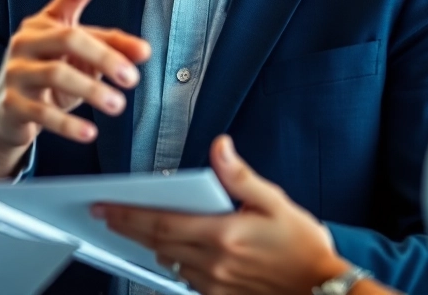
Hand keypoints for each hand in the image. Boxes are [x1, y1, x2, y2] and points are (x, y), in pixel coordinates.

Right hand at [0, 0, 150, 177]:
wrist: (6, 112)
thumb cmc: (48, 73)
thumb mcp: (77, 56)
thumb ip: (111, 45)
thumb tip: (144, 51)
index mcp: (43, 23)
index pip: (71, 2)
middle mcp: (25, 41)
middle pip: (68, 39)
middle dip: (104, 57)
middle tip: (131, 77)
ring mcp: (16, 72)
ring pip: (55, 74)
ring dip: (91, 89)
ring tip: (118, 105)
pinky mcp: (11, 104)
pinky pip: (41, 113)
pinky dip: (67, 124)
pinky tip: (90, 132)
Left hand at [94, 136, 357, 294]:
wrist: (322, 289)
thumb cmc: (303, 247)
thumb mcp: (275, 202)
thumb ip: (240, 176)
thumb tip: (220, 148)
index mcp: (223, 234)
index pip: (162, 222)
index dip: (129, 214)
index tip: (107, 206)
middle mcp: (214, 262)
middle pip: (157, 242)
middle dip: (128, 227)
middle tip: (105, 215)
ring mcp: (215, 284)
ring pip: (169, 261)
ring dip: (151, 244)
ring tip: (138, 228)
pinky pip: (186, 279)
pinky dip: (176, 262)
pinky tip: (175, 251)